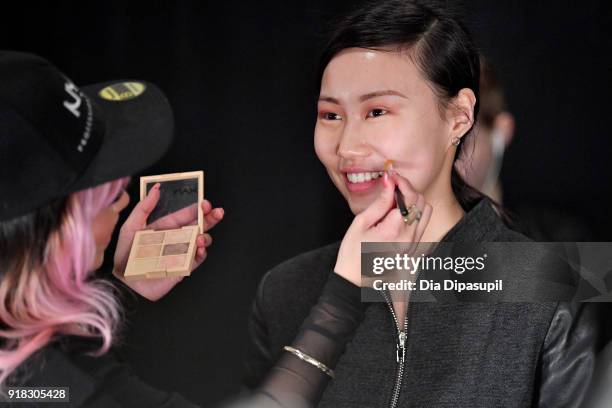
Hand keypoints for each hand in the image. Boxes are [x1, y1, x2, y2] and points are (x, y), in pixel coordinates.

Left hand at [113, 183, 224, 300]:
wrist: (124, 281)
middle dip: (210, 218)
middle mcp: (176, 238)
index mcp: (166, 227)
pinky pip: (197, 259)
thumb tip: (156, 189)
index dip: (197, 208)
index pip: (185, 215)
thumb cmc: (125, 255)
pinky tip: (199, 249)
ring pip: (201, 241)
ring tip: (201, 237)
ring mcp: (181, 253)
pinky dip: (201, 253)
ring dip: (205, 237)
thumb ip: (144, 207)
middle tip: (218, 212)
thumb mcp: (131, 226)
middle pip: (198, 226)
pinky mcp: (183, 267)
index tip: (205, 203)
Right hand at [334, 172, 432, 286]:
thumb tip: (390, 181)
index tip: (390, 177)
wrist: (354, 278)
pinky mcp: (413, 248)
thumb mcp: (361, 222)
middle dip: (407, 189)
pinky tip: (397, 213)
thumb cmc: (352, 252)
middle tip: (390, 186)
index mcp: (394, 230)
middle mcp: (408, 238)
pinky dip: (413, 213)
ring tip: (394, 200)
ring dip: (413, 201)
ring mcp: (413, 245)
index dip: (401, 182)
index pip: (409, 197)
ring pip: (425, 212)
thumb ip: (380, 201)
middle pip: (420, 202)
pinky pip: (421, 224)